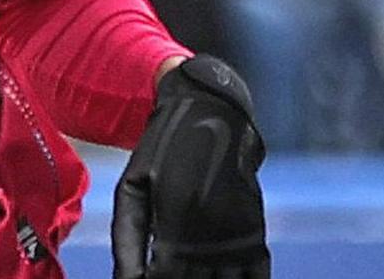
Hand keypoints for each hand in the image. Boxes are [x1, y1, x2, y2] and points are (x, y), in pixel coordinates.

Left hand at [113, 55, 269, 278]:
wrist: (212, 120)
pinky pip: (257, 278)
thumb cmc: (162, 153)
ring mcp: (238, 236)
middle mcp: (212, 232)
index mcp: (176, 219)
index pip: (162, 277)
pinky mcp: (255, 234)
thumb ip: (126, 237)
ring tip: (187, 274)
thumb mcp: (133, 187)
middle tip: (160, 275)